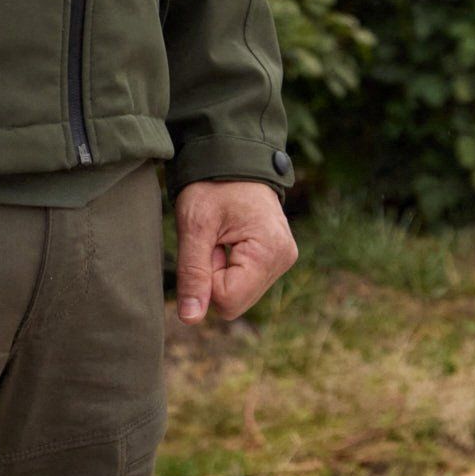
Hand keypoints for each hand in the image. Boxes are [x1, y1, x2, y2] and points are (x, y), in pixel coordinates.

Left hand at [174, 180, 297, 325]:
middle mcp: (284, 260)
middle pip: (234, 301)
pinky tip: (230, 241)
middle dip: (214, 276)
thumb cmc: (212, 184)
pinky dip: (230, 267)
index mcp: (270, 252)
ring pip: (238, 295)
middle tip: (213, 239)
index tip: (207, 243)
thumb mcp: (195, 225)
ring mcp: (282, 260)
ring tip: (221, 237)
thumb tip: (190, 318)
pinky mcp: (275, 258)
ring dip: (221, 271)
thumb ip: (193, 273)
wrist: (232, 156)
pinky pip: (245, 282)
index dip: (206, 278)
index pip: (227, 301)